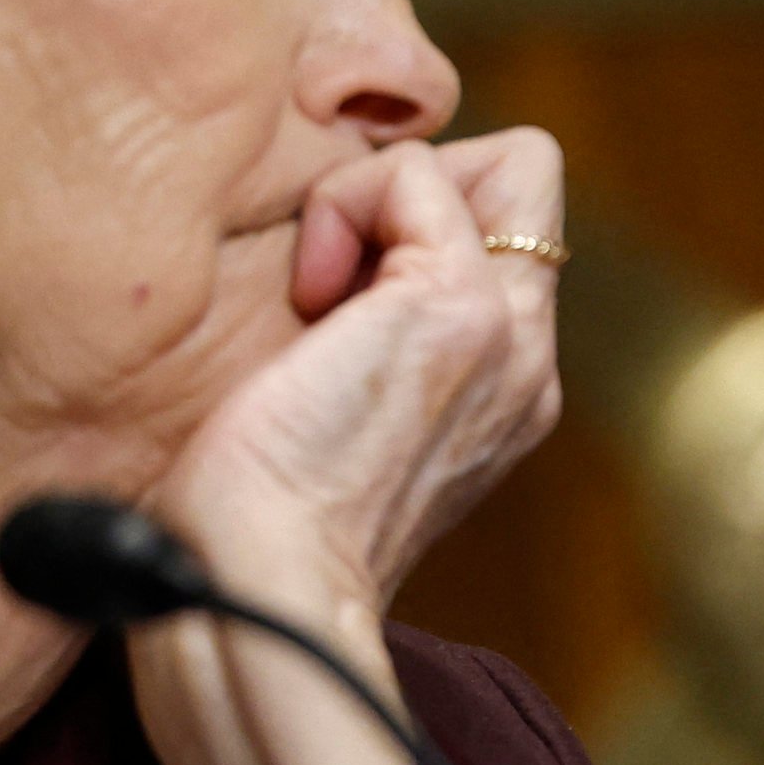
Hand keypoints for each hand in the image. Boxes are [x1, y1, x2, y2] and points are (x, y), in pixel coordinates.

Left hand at [125, 131, 564, 764]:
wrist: (247, 600)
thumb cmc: (238, 540)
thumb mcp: (313, 428)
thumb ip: (348, 356)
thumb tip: (307, 292)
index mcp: (498, 398)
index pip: (505, 238)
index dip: (415, 224)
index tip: (324, 298)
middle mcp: (525, 361)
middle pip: (519, 187)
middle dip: (411, 194)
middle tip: (326, 278)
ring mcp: (506, 332)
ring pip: (493, 164)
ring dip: (376, 197)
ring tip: (312, 294)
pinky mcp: (458, 305)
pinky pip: (416, 175)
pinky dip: (344, 202)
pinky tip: (303, 295)